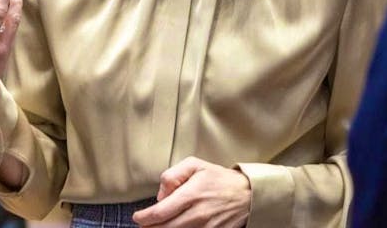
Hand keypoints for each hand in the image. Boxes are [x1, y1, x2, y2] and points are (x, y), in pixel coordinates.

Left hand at [132, 156, 250, 227]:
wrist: (248, 195)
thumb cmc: (219, 178)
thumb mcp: (194, 165)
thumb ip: (172, 175)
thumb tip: (160, 195)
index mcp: (191, 194)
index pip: (160, 212)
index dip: (144, 218)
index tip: (138, 217)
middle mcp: (198, 214)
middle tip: (144, 225)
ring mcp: (207, 227)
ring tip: (157, 227)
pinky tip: (174, 227)